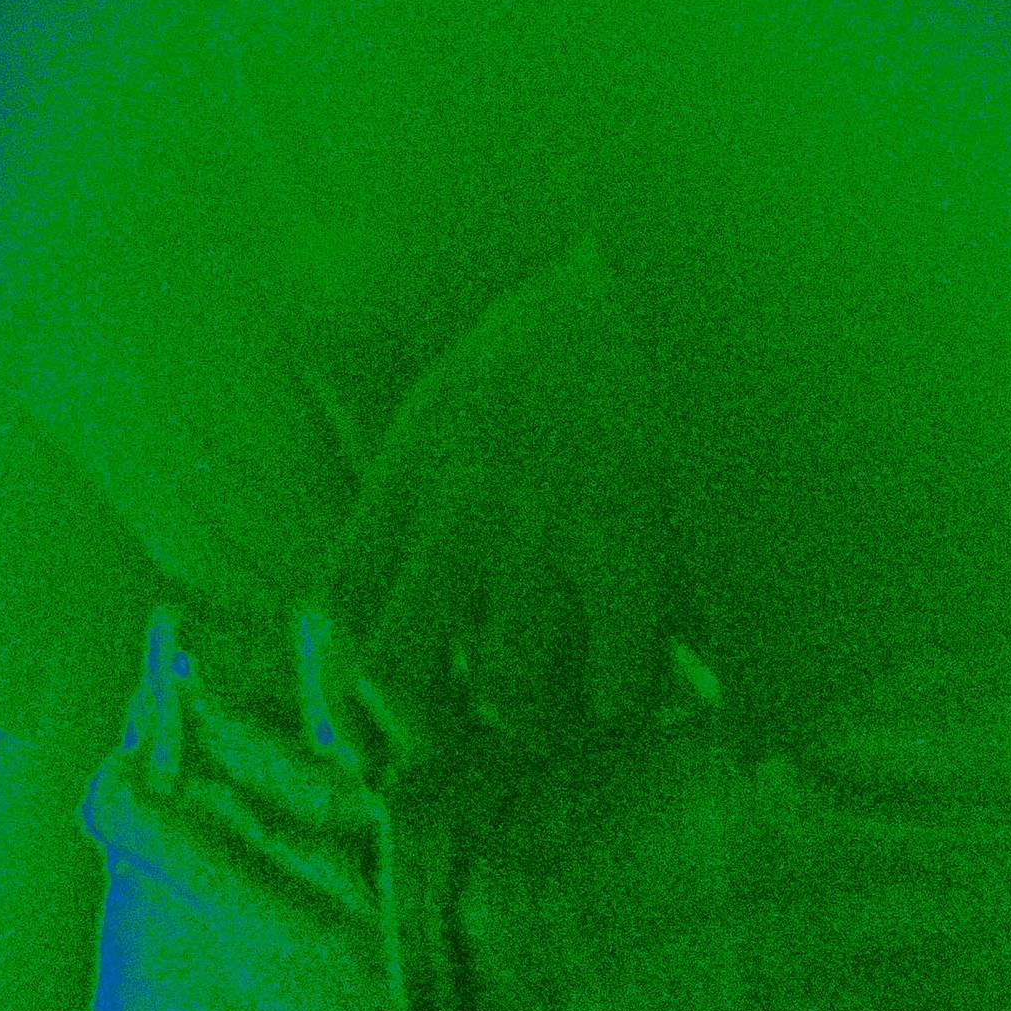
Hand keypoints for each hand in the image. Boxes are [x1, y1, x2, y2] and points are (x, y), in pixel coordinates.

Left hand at [304, 243, 688, 766]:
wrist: (681, 262)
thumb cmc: (570, 343)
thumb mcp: (458, 393)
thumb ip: (418, 490)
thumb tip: (385, 617)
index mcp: (413, 454)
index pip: (329, 605)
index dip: (328, 699)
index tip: (351, 746)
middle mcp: (462, 490)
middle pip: (390, 662)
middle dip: (410, 733)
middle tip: (446, 748)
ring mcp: (545, 515)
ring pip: (498, 685)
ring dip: (521, 721)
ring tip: (545, 710)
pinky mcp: (632, 532)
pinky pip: (612, 670)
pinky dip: (620, 700)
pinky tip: (627, 682)